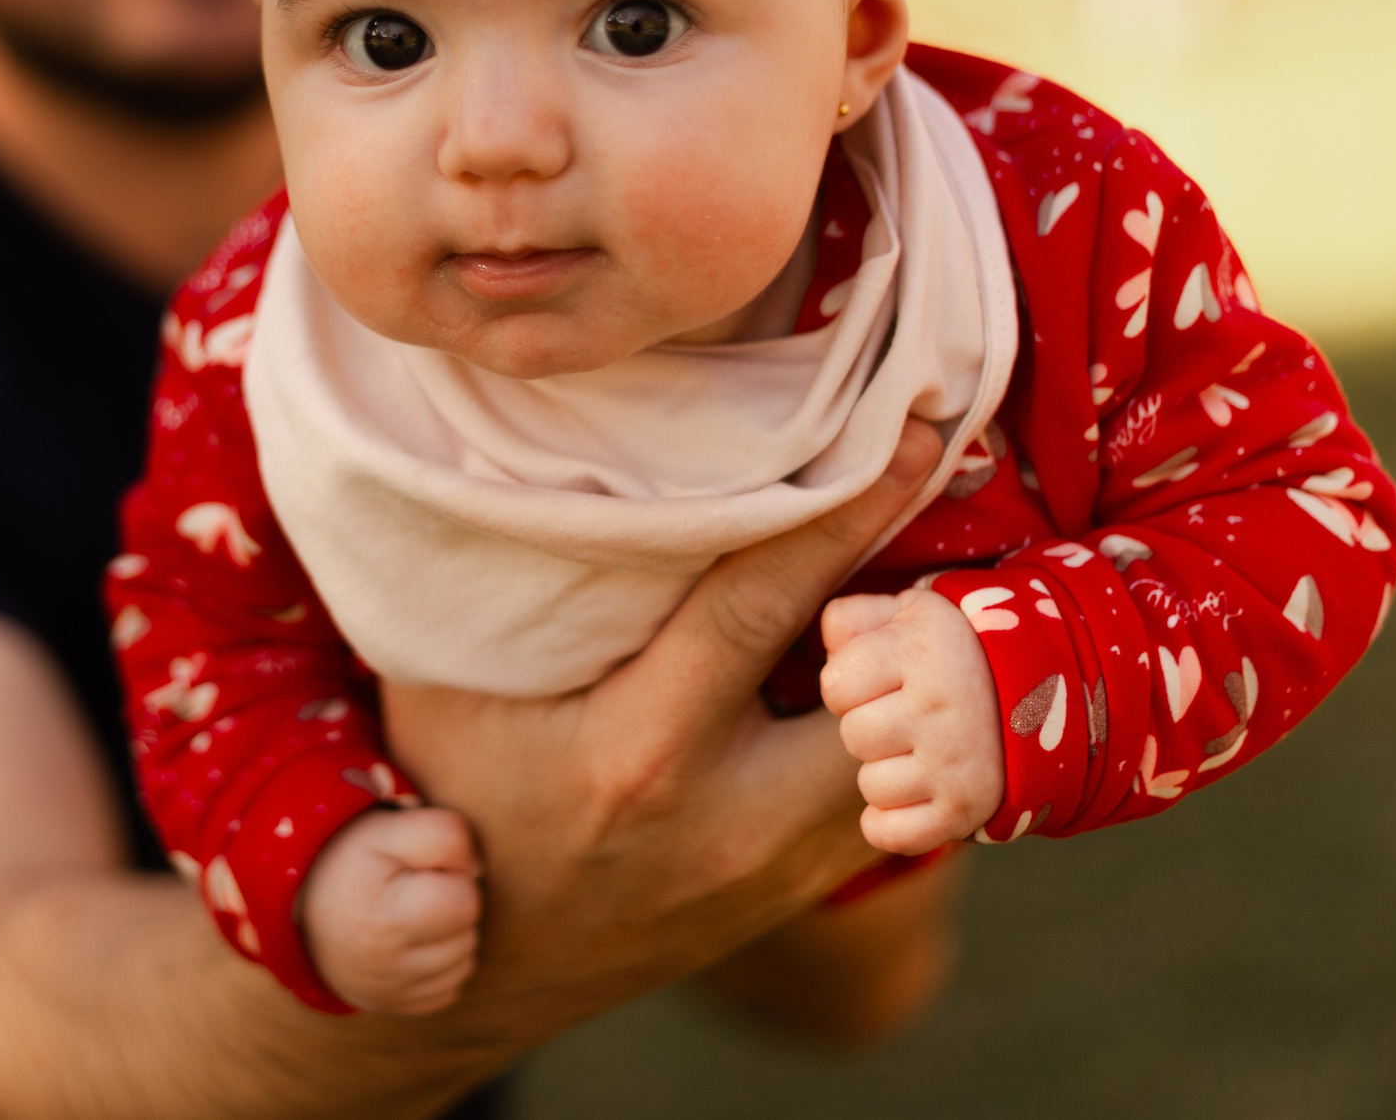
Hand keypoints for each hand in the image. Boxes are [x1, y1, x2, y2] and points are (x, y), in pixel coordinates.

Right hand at [302, 807, 482, 1014]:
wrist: (304, 911)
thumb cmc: (353, 862)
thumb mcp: (388, 829)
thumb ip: (445, 834)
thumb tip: (481, 870)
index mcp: (389, 920)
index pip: (467, 901)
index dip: (454, 875)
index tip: (423, 868)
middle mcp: (391, 968)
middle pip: (469, 934)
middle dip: (453, 906)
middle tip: (414, 890)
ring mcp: (395, 994)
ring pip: (465, 962)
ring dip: (451, 936)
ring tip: (412, 914)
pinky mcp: (401, 1007)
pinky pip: (451, 987)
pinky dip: (440, 965)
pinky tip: (411, 943)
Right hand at [380, 419, 945, 1043]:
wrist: (481, 961)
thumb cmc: (456, 792)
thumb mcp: (450, 683)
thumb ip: (503, 579)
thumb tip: (522, 449)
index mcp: (640, 751)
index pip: (764, 606)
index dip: (843, 512)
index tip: (908, 434)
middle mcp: (732, 818)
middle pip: (883, 691)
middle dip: (924, 598)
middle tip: (945, 507)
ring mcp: (780, 869)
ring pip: (911, 755)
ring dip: (919, 669)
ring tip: (919, 579)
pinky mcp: (804, 892)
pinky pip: (893, 796)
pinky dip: (900, 727)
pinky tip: (885, 666)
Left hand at [818, 587, 1003, 853]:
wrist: (1042, 695)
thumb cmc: (954, 651)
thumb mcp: (910, 613)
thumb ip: (853, 619)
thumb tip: (827, 647)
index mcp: (922, 651)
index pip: (835, 685)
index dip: (850, 683)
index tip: (881, 677)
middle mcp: (943, 708)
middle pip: (853, 736)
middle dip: (870, 725)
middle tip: (906, 714)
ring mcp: (957, 764)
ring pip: (871, 786)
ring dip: (886, 770)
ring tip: (922, 747)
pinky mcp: (967, 810)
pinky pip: (892, 834)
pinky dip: (892, 823)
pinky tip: (913, 793)